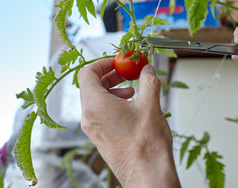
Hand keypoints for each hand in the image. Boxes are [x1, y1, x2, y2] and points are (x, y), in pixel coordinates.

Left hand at [78, 58, 179, 187]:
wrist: (148, 176)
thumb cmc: (147, 146)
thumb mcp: (150, 104)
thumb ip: (148, 80)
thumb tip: (147, 69)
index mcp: (95, 105)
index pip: (86, 73)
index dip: (103, 63)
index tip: (119, 62)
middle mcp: (89, 117)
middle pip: (91, 86)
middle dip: (110, 76)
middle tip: (128, 73)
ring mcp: (93, 130)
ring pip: (96, 100)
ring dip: (113, 90)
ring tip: (133, 91)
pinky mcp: (101, 138)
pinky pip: (101, 114)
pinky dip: (113, 104)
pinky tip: (132, 108)